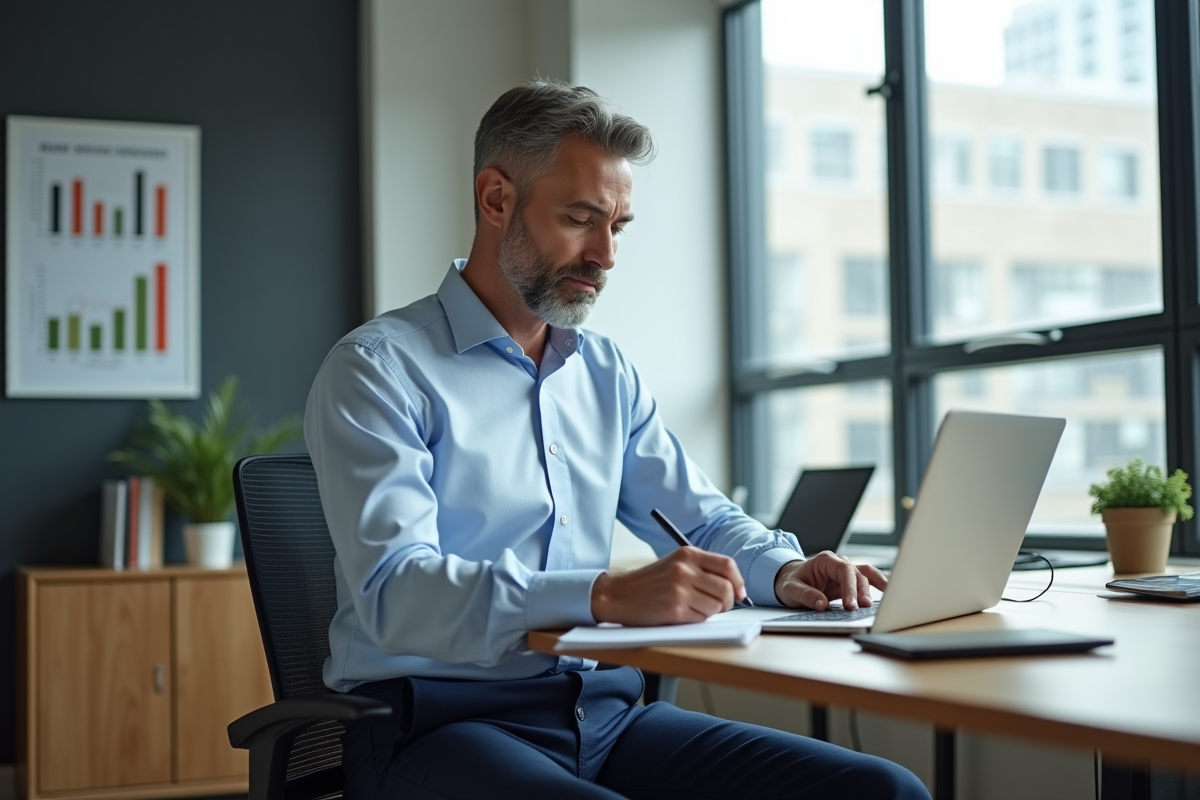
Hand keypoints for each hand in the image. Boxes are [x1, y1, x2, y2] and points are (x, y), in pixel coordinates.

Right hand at [591, 547, 747, 625]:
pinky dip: (697, 619)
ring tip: (694, 608)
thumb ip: (702, 569)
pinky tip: (682, 613)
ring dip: (710, 612)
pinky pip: (701, 618)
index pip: (727, 565)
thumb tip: (735, 587)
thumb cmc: (649, 582)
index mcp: (687, 554)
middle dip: (728, 602)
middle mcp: (685, 569)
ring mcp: (679, 589)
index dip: (739, 582)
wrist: (618, 595)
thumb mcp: (676, 564)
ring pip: (716, 606)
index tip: (740, 593)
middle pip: (726, 588)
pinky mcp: (674, 609)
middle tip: (720, 606)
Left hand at [773, 552, 887, 610]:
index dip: (850, 587)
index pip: (844, 571)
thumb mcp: (790, 590)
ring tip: (888, 599)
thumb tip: (821, 604)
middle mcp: (838, 563)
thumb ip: (805, 595)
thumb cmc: (790, 582)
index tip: (850, 605)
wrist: (790, 580)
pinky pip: (868, 580)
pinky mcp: (850, 582)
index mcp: (825, 561)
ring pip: (866, 576)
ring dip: (877, 587)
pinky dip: (879, 585)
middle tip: (863, 608)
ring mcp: (846, 572)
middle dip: (862, 592)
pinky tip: (891, 592)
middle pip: (857, 574)